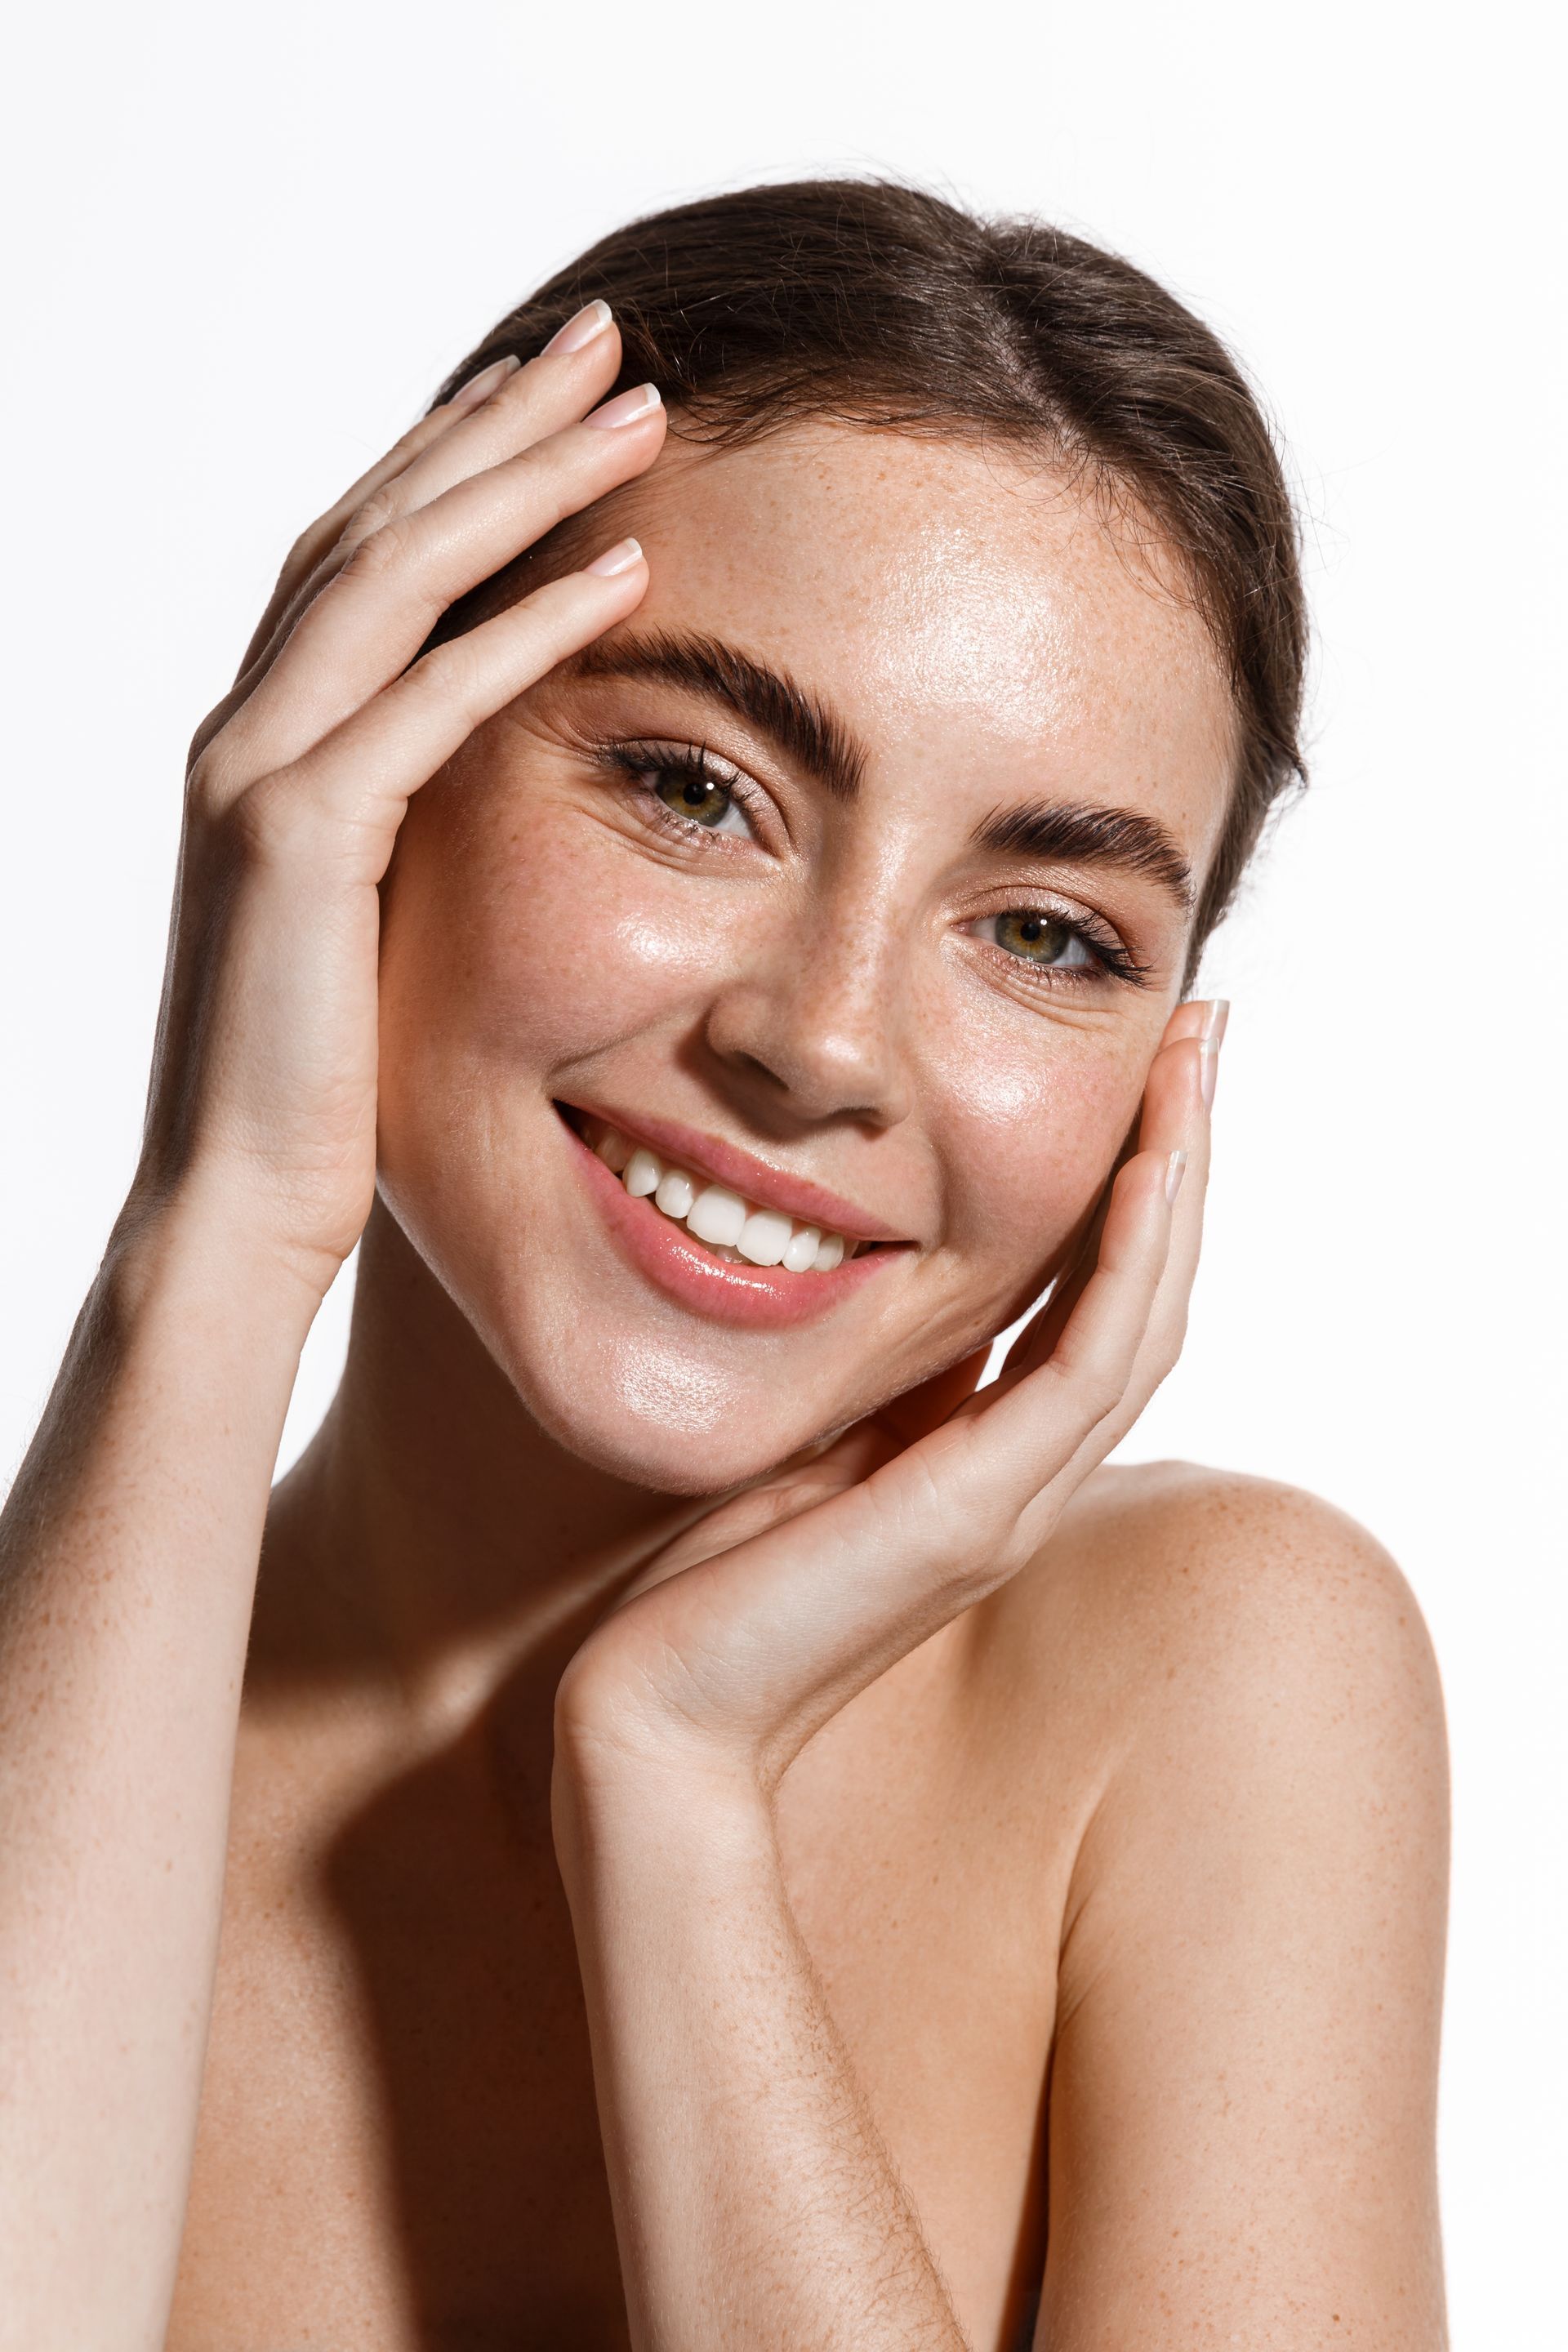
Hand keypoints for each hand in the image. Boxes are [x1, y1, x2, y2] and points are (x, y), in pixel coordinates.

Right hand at [127, 309, 664, 1296]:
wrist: (236, 1205)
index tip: (554, 391)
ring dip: (523, 482)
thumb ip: (406, 825)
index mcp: (263, 742)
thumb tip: (490, 775)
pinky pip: (427, 701)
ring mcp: (255, 775)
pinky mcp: (295, 841)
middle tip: (611, 337)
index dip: (453, 459)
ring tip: (643, 409)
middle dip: (496, 421)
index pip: (360, 558)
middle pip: (375, 523)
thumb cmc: (319, 1086)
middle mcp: (243, 730)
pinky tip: (625, 570)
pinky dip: (526, 627)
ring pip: (392, 576)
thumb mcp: (371, 920)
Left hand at [554, 1002, 1222, 1798]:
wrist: (657, 1722)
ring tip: (1199, 1060)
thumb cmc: (703, 1593)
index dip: (1131, 1193)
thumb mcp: (804, 1450)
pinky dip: (1131, 1262)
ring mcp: (1014, 1499)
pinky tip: (1149, 1167)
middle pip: (1146, 1297)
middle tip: (1205, 1033)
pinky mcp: (978, 1511)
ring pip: (1144, 1317)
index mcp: (985, 1464)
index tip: (1144, 1077)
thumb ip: (874, 1391)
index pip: (1092, 1306)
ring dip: (1180, 1183)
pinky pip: (1090, 1364)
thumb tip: (888, 1285)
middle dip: (1181, 1158)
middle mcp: (1023, 1479)